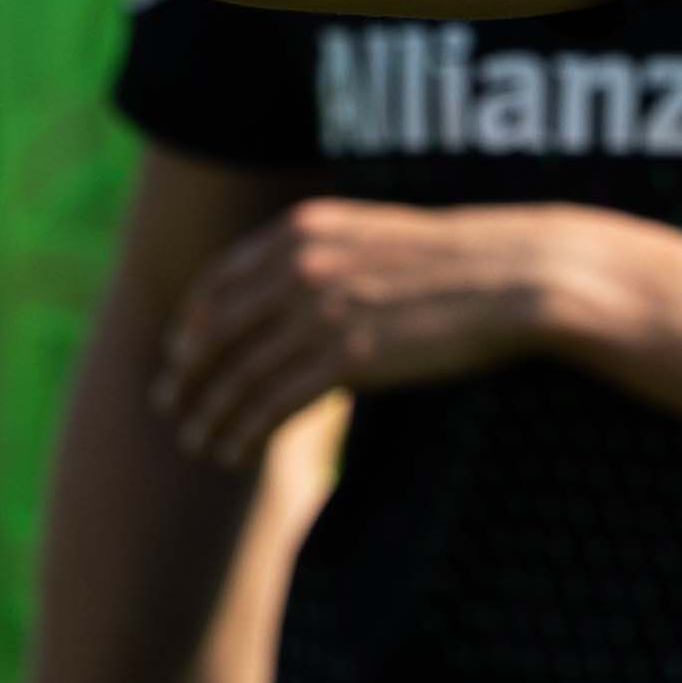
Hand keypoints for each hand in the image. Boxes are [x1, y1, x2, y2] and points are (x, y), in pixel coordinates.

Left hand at [158, 199, 569, 463]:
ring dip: (210, 415)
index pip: (219, 281)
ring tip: (197, 442)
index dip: (190, 324)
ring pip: (239, 375)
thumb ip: (324, 255)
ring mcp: (321, 311)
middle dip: (186, 375)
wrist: (512, 274)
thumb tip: (292, 292)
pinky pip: (274, 404)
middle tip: (169, 405)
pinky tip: (237, 451)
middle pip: (216, 331)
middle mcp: (300, 266)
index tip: (179, 354)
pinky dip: (246, 432)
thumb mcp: (375, 236)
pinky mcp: (347, 357)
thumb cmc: (456, 261)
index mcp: (303, 230)